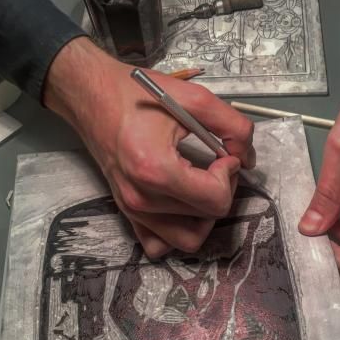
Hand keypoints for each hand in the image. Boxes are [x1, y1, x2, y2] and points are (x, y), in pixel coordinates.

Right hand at [44, 37, 254, 257]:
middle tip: (218, 163)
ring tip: (203, 185)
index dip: (230, 175)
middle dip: (223, 189)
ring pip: (188, 239)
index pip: (216, 199)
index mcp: (156, 169)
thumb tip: (248, 157)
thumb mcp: (194, 98)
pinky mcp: (127, 213)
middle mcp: (141, 198)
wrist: (91, 95)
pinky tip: (182, 204)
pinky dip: (177, 232)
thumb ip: (233, 126)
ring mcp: (132, 210)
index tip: (224, 154)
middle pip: (207, 217)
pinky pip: (159, 245)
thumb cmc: (135, 93)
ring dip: (205, 216)